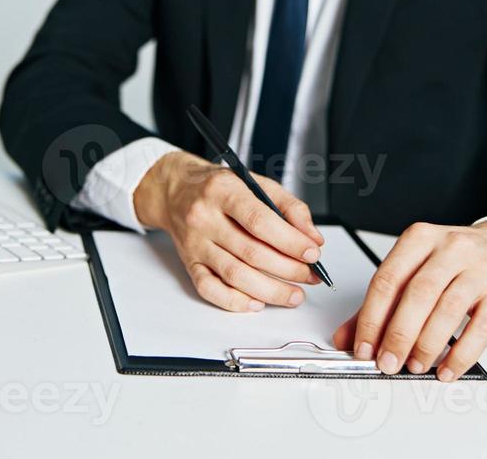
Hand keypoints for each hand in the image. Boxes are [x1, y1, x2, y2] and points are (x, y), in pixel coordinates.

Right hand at [132, 150, 324, 311]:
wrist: (175, 190)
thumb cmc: (218, 187)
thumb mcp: (256, 183)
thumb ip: (289, 207)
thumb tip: (312, 238)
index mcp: (223, 191)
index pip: (259, 221)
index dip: (289, 241)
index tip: (312, 253)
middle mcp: (205, 218)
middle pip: (250, 252)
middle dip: (287, 269)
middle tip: (309, 276)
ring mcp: (195, 243)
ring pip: (234, 275)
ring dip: (269, 290)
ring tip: (293, 295)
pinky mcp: (189, 264)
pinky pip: (209, 289)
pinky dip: (235, 301)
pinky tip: (257, 303)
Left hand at [332, 221, 486, 380]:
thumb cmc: (455, 261)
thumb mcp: (415, 269)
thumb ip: (381, 303)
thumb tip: (348, 337)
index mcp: (419, 239)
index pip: (388, 279)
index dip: (371, 318)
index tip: (364, 347)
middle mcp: (450, 248)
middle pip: (417, 295)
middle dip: (398, 335)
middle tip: (387, 362)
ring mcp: (478, 269)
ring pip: (447, 310)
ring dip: (427, 346)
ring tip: (415, 365)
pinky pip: (480, 328)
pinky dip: (461, 355)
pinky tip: (447, 369)